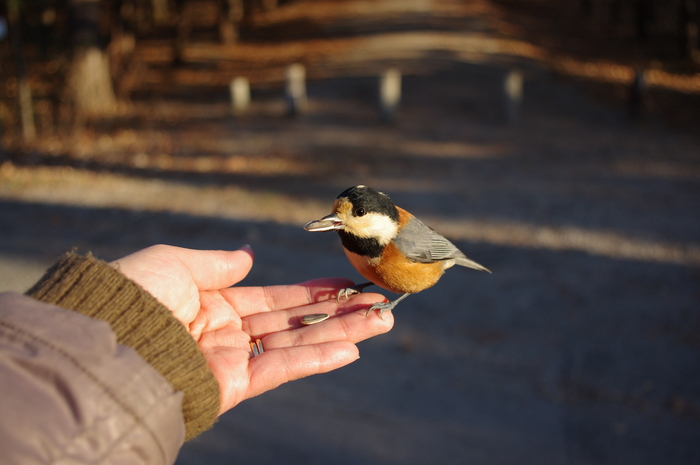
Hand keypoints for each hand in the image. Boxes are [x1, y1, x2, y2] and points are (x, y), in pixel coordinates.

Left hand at [111, 244, 392, 413]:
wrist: (105, 341)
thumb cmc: (133, 297)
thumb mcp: (173, 263)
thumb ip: (216, 264)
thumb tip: (248, 257)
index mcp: (212, 304)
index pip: (273, 298)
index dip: (311, 290)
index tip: (345, 283)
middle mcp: (228, 333)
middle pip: (295, 320)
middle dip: (340, 312)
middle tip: (380, 301)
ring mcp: (233, 360)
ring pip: (299, 343)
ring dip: (343, 332)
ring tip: (382, 320)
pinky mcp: (233, 385)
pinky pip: (283, 368)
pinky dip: (318, 358)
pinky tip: (352, 348)